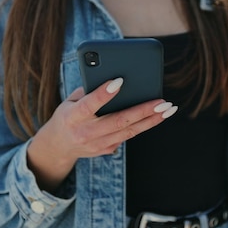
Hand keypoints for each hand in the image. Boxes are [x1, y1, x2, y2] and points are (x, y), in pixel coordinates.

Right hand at [27, 78, 177, 191]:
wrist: (59, 146)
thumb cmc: (68, 115)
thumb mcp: (70, 100)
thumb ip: (89, 90)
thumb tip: (115, 77)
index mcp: (72, 117)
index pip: (89, 104)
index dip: (104, 93)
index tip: (119, 80)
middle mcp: (85, 133)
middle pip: (119, 121)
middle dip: (143, 111)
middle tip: (163, 101)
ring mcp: (97, 145)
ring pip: (129, 132)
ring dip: (152, 120)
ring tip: (168, 109)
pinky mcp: (107, 150)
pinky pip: (128, 136)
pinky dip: (143, 125)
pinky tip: (157, 116)